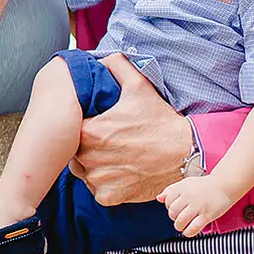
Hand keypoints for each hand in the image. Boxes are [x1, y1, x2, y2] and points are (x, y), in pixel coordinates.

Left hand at [70, 56, 191, 205]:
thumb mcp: (139, 86)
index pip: (70, 129)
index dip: (81, 125)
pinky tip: (118, 170)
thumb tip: (101, 57)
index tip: (94, 123)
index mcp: (91, 131)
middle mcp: (90, 158)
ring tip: (111, 154)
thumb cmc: (159, 121)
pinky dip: (103, 182)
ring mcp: (99, 180)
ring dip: (91, 164)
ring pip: (82, 171)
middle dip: (84, 145)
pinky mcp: (109, 197)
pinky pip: (95, 189)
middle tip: (105, 139)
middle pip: (74, 150)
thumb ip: (116, 65)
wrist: (184, 154)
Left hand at [160, 174, 231, 236]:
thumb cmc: (204, 185)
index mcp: (182, 187)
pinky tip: (189, 231)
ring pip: (181, 221)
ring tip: (183, 225)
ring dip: (179, 226)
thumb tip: (158, 198)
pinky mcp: (207, 215)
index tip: (176, 208)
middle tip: (180, 217)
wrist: (224, 185)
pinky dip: (188, 232)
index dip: (170, 207)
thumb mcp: (186, 183)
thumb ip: (171, 190)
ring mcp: (198, 206)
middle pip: (172, 212)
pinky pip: (193, 228)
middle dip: (174, 218)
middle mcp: (189, 196)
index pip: (167, 201)